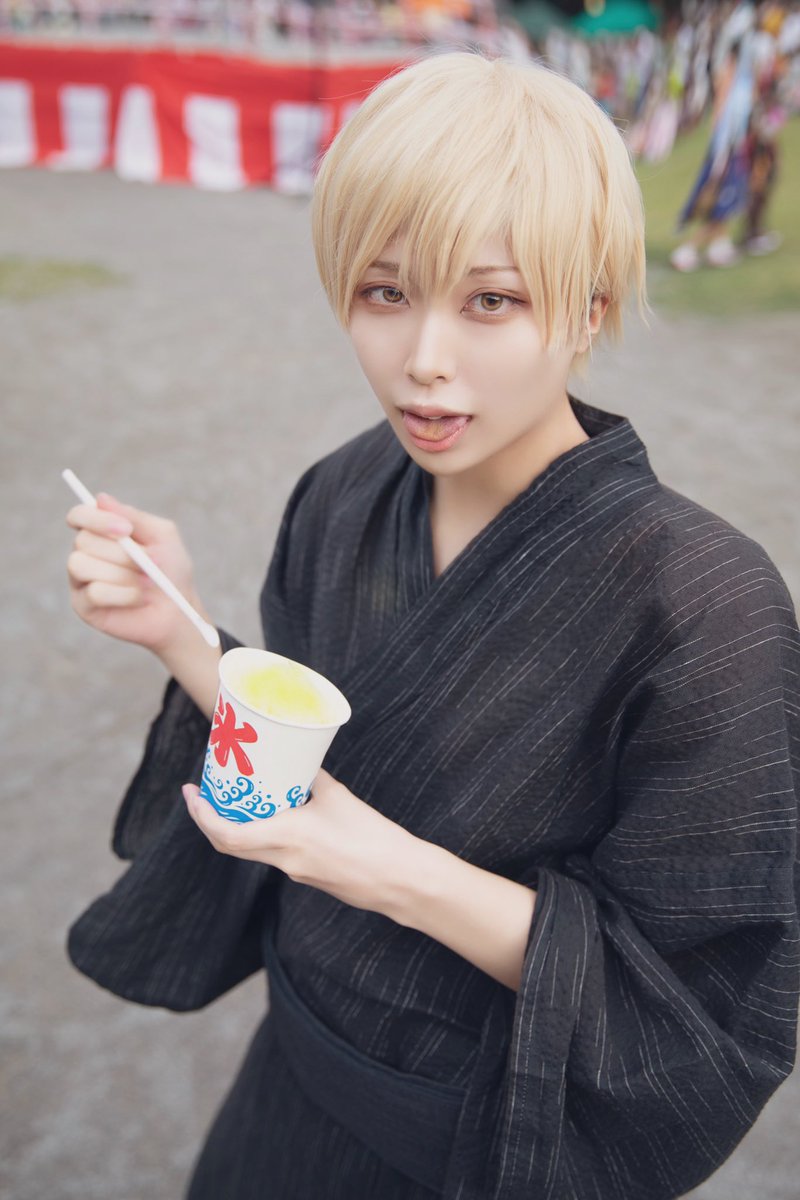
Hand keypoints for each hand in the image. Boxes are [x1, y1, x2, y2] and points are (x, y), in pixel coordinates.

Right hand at [66, 493, 205, 655]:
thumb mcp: (162, 536)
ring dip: (121, 574)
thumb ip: (135, 516)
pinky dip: (122, 594)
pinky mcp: (83, 605)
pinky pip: (94, 592)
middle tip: (146, 564)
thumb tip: (101, 498)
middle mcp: (86, 553)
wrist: (179, 610)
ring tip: (143, 583)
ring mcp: (80, 580)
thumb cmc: (171, 571)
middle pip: (83, 540)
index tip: (126, 529)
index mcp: (101, 532)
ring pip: (82, 565)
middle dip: (121, 553)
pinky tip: (136, 598)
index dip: (96, 518)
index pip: (79, 515)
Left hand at [182, 769, 422, 916]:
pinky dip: (265, 835)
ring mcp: (294, 872)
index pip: (226, 833)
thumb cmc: (371, 836)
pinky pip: (275, 854)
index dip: (201, 815)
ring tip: (239, 799)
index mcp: (285, 837)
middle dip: (210, 820)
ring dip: (238, 826)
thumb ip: (313, 779)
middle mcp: (283, 859)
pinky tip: (277, 817)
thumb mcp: (338, 797)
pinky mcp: (308, 876)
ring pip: (252, 849)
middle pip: (229, 845)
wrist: (398, 878)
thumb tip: (298, 760)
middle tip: (203, 794)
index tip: (191, 793)